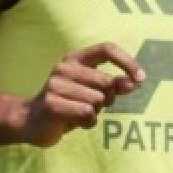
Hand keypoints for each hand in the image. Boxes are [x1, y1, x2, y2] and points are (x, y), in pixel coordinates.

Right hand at [20, 42, 144, 147]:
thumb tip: (134, 82)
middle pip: (106, 82)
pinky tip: (74, 122)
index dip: (127, 62)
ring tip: (78, 113)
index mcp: (76, 58)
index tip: (140, 78)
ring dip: (95, 113)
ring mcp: (56, 85)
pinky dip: (88, 122)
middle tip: (92, 105)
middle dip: (107, 99)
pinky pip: (87, 114)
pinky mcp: (52, 104)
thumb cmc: (68, 103)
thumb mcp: (91, 90)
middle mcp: (65, 67)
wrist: (31, 120)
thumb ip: (112, 84)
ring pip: (98, 100)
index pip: (107, 49)